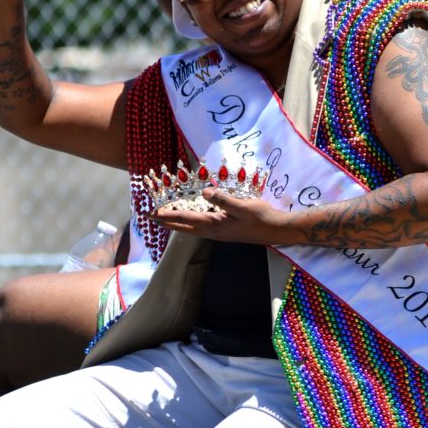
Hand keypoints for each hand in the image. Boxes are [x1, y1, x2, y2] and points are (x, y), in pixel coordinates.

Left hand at [151, 190, 290, 244]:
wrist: (277, 230)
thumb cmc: (261, 217)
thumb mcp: (242, 206)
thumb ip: (222, 199)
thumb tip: (204, 192)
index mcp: (214, 225)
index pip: (185, 219)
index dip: (167, 216)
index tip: (151, 214)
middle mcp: (213, 232)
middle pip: (184, 228)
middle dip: (167, 223)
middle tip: (151, 218)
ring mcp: (219, 234)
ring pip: (192, 230)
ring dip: (177, 225)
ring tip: (166, 220)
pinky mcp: (225, 233)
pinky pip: (200, 229)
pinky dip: (190, 224)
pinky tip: (192, 222)